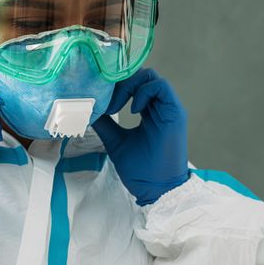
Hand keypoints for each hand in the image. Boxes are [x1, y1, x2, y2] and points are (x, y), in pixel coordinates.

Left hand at [92, 68, 188, 205]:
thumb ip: (105, 124)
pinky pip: (161, 86)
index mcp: (149, 111)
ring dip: (129, 85)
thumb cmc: (140, 169)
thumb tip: (89, 110)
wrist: (156, 188)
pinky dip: (143, 91)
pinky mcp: (175, 113)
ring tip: (115, 106)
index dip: (116, 85)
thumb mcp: (115, 141)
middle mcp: (160, 106)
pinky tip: (133, 109)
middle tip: (106, 102)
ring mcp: (168, 108)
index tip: (101, 99)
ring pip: (150, 77)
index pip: (134, 84)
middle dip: (121, 83)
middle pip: (142, 75)